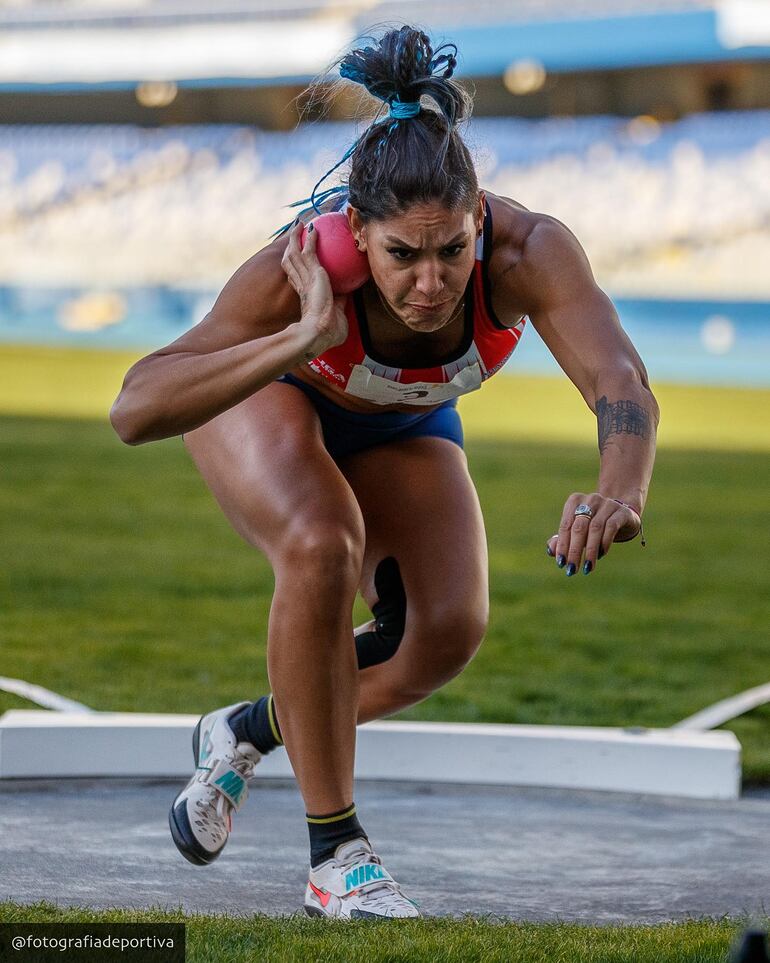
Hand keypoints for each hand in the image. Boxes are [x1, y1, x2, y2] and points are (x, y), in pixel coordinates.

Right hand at [281, 223, 347, 356]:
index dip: (296, 265)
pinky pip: (310, 251)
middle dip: (291, 246)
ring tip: (299, 224)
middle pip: (290, 260)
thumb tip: (347, 293)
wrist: (319, 334)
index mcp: (304, 295)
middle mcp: (301, 284)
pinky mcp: (312, 275)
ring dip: (296, 237)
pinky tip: (314, 228)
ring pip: (295, 252)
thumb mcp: (336, 313)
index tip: (298, 257)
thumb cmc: (328, 332)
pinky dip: (310, 239)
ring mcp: (305, 278)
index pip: (296, 276)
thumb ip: (340, 302)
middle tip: (295, 234)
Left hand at [546, 492, 641, 575]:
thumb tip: (550, 551)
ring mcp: (607, 503)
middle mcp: (590, 500)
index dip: (562, 546)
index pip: (565, 526)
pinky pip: (611, 527)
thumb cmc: (593, 524)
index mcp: (574, 501)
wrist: (622, 515)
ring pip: (595, 529)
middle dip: (574, 551)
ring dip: (590, 551)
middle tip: (572, 569)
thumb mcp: (577, 531)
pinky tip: (601, 555)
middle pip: (579, 528)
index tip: (561, 563)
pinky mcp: (621, 511)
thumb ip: (562, 540)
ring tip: (587, 567)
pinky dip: (604, 543)